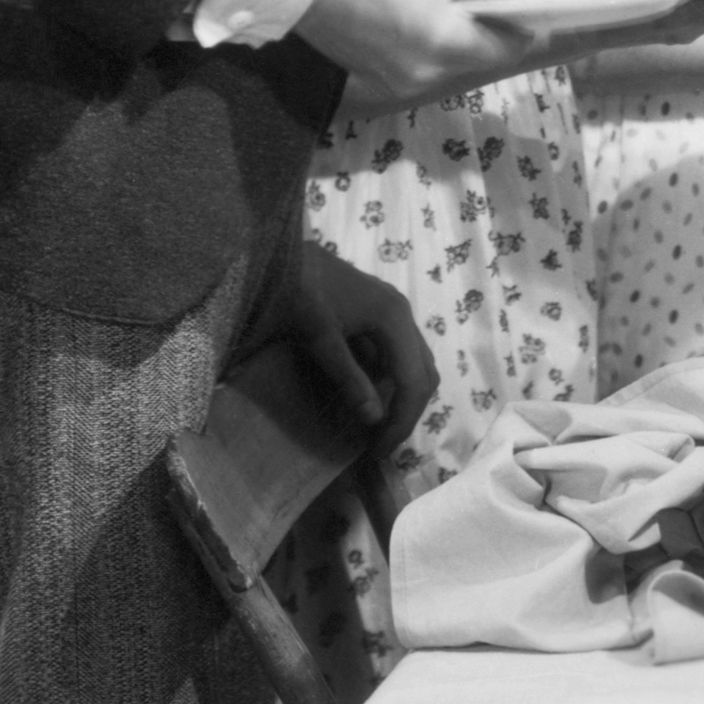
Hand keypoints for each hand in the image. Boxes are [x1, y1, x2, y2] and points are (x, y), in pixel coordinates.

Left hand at [272, 245, 439, 468]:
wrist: (279, 252)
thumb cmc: (299, 291)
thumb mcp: (320, 338)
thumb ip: (349, 378)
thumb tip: (375, 420)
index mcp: (395, 319)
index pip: (414, 380)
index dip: (402, 419)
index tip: (379, 451)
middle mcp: (402, 315)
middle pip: (423, 372)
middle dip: (407, 411)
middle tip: (380, 443)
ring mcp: (392, 312)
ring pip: (412, 363)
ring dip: (399, 397)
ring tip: (373, 426)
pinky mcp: (378, 314)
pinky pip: (394, 354)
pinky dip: (386, 380)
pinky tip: (363, 396)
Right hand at [295, 0, 535, 98]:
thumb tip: (523, 4)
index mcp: (445, 43)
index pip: (507, 50)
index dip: (520, 30)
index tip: (519, 10)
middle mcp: (427, 75)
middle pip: (481, 61)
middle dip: (488, 35)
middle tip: (475, 2)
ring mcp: (404, 87)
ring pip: (455, 68)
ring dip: (460, 44)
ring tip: (441, 9)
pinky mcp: (385, 88)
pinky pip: (428, 73)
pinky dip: (433, 53)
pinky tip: (416, 25)